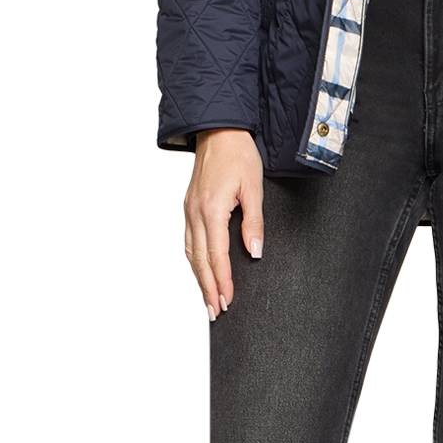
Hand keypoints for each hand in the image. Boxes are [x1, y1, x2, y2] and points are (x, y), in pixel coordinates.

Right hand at [184, 128, 263, 319]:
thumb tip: (255, 253)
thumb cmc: (238, 155)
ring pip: (190, 253)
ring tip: (207, 299)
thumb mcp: (254, 189)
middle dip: (208, 288)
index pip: (216, 255)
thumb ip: (254, 223)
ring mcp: (188, 210)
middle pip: (199, 260)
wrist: (219, 130)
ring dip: (198, 278)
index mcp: (211, 209)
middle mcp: (195, 213)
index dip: (223, 281)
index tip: (228, 301)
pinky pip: (187, 240)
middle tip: (215, 312)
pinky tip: (199, 270)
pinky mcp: (188, 207)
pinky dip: (193, 260)